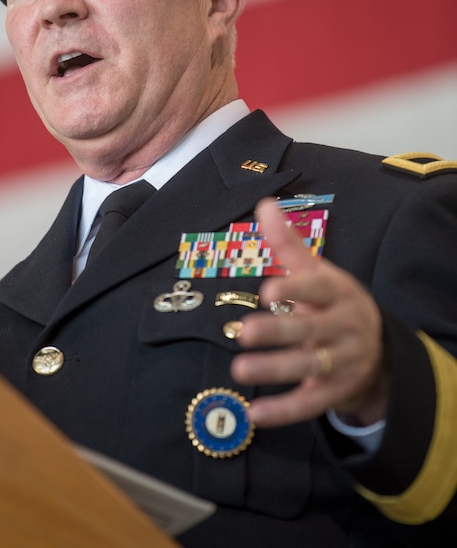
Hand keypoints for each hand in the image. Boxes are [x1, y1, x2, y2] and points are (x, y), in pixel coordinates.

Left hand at [230, 198, 389, 427]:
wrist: (378, 348)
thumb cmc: (333, 302)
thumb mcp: (317, 271)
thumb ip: (288, 243)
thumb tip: (263, 204)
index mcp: (338, 293)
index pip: (318, 290)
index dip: (295, 290)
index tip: (268, 291)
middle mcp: (343, 327)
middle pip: (309, 331)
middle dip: (278, 332)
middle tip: (244, 331)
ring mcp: (343, 362)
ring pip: (308, 367)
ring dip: (274, 370)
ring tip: (239, 370)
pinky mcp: (336, 391)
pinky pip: (310, 403)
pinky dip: (283, 411)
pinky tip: (255, 413)